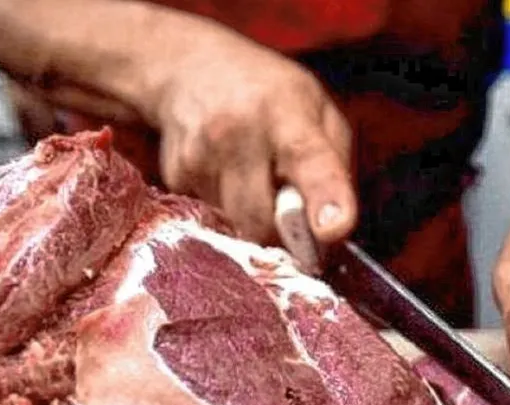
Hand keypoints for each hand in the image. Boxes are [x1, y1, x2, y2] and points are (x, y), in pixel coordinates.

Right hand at [150, 23, 355, 244]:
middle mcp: (237, 131)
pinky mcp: (175, 176)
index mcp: (286, 112)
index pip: (307, 159)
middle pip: (263, 219)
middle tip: (290, 209)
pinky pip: (212, 217)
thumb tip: (332, 228)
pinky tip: (225, 174)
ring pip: (236, 225)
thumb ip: (334, 166)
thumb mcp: (317, 110)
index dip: (324, 198)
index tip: (333, 229)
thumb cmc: (269, 95)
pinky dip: (225, 208)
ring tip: (253, 176)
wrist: (190, 68)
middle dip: (281, 230)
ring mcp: (199, 154)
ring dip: (251, 217)